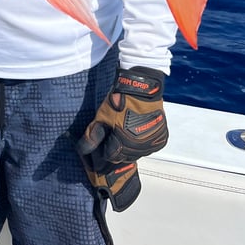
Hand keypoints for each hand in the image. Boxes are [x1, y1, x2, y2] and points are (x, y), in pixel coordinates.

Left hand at [76, 65, 167, 214]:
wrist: (140, 87)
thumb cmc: (119, 100)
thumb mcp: (101, 117)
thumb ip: (92, 136)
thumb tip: (83, 151)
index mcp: (123, 144)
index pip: (111, 157)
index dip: (105, 148)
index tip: (105, 140)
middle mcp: (139, 147)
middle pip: (125, 156)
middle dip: (118, 148)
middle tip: (116, 133)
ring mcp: (152, 143)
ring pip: (138, 152)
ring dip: (131, 146)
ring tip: (127, 130)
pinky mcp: (161, 138)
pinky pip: (150, 146)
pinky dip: (144, 142)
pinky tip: (139, 130)